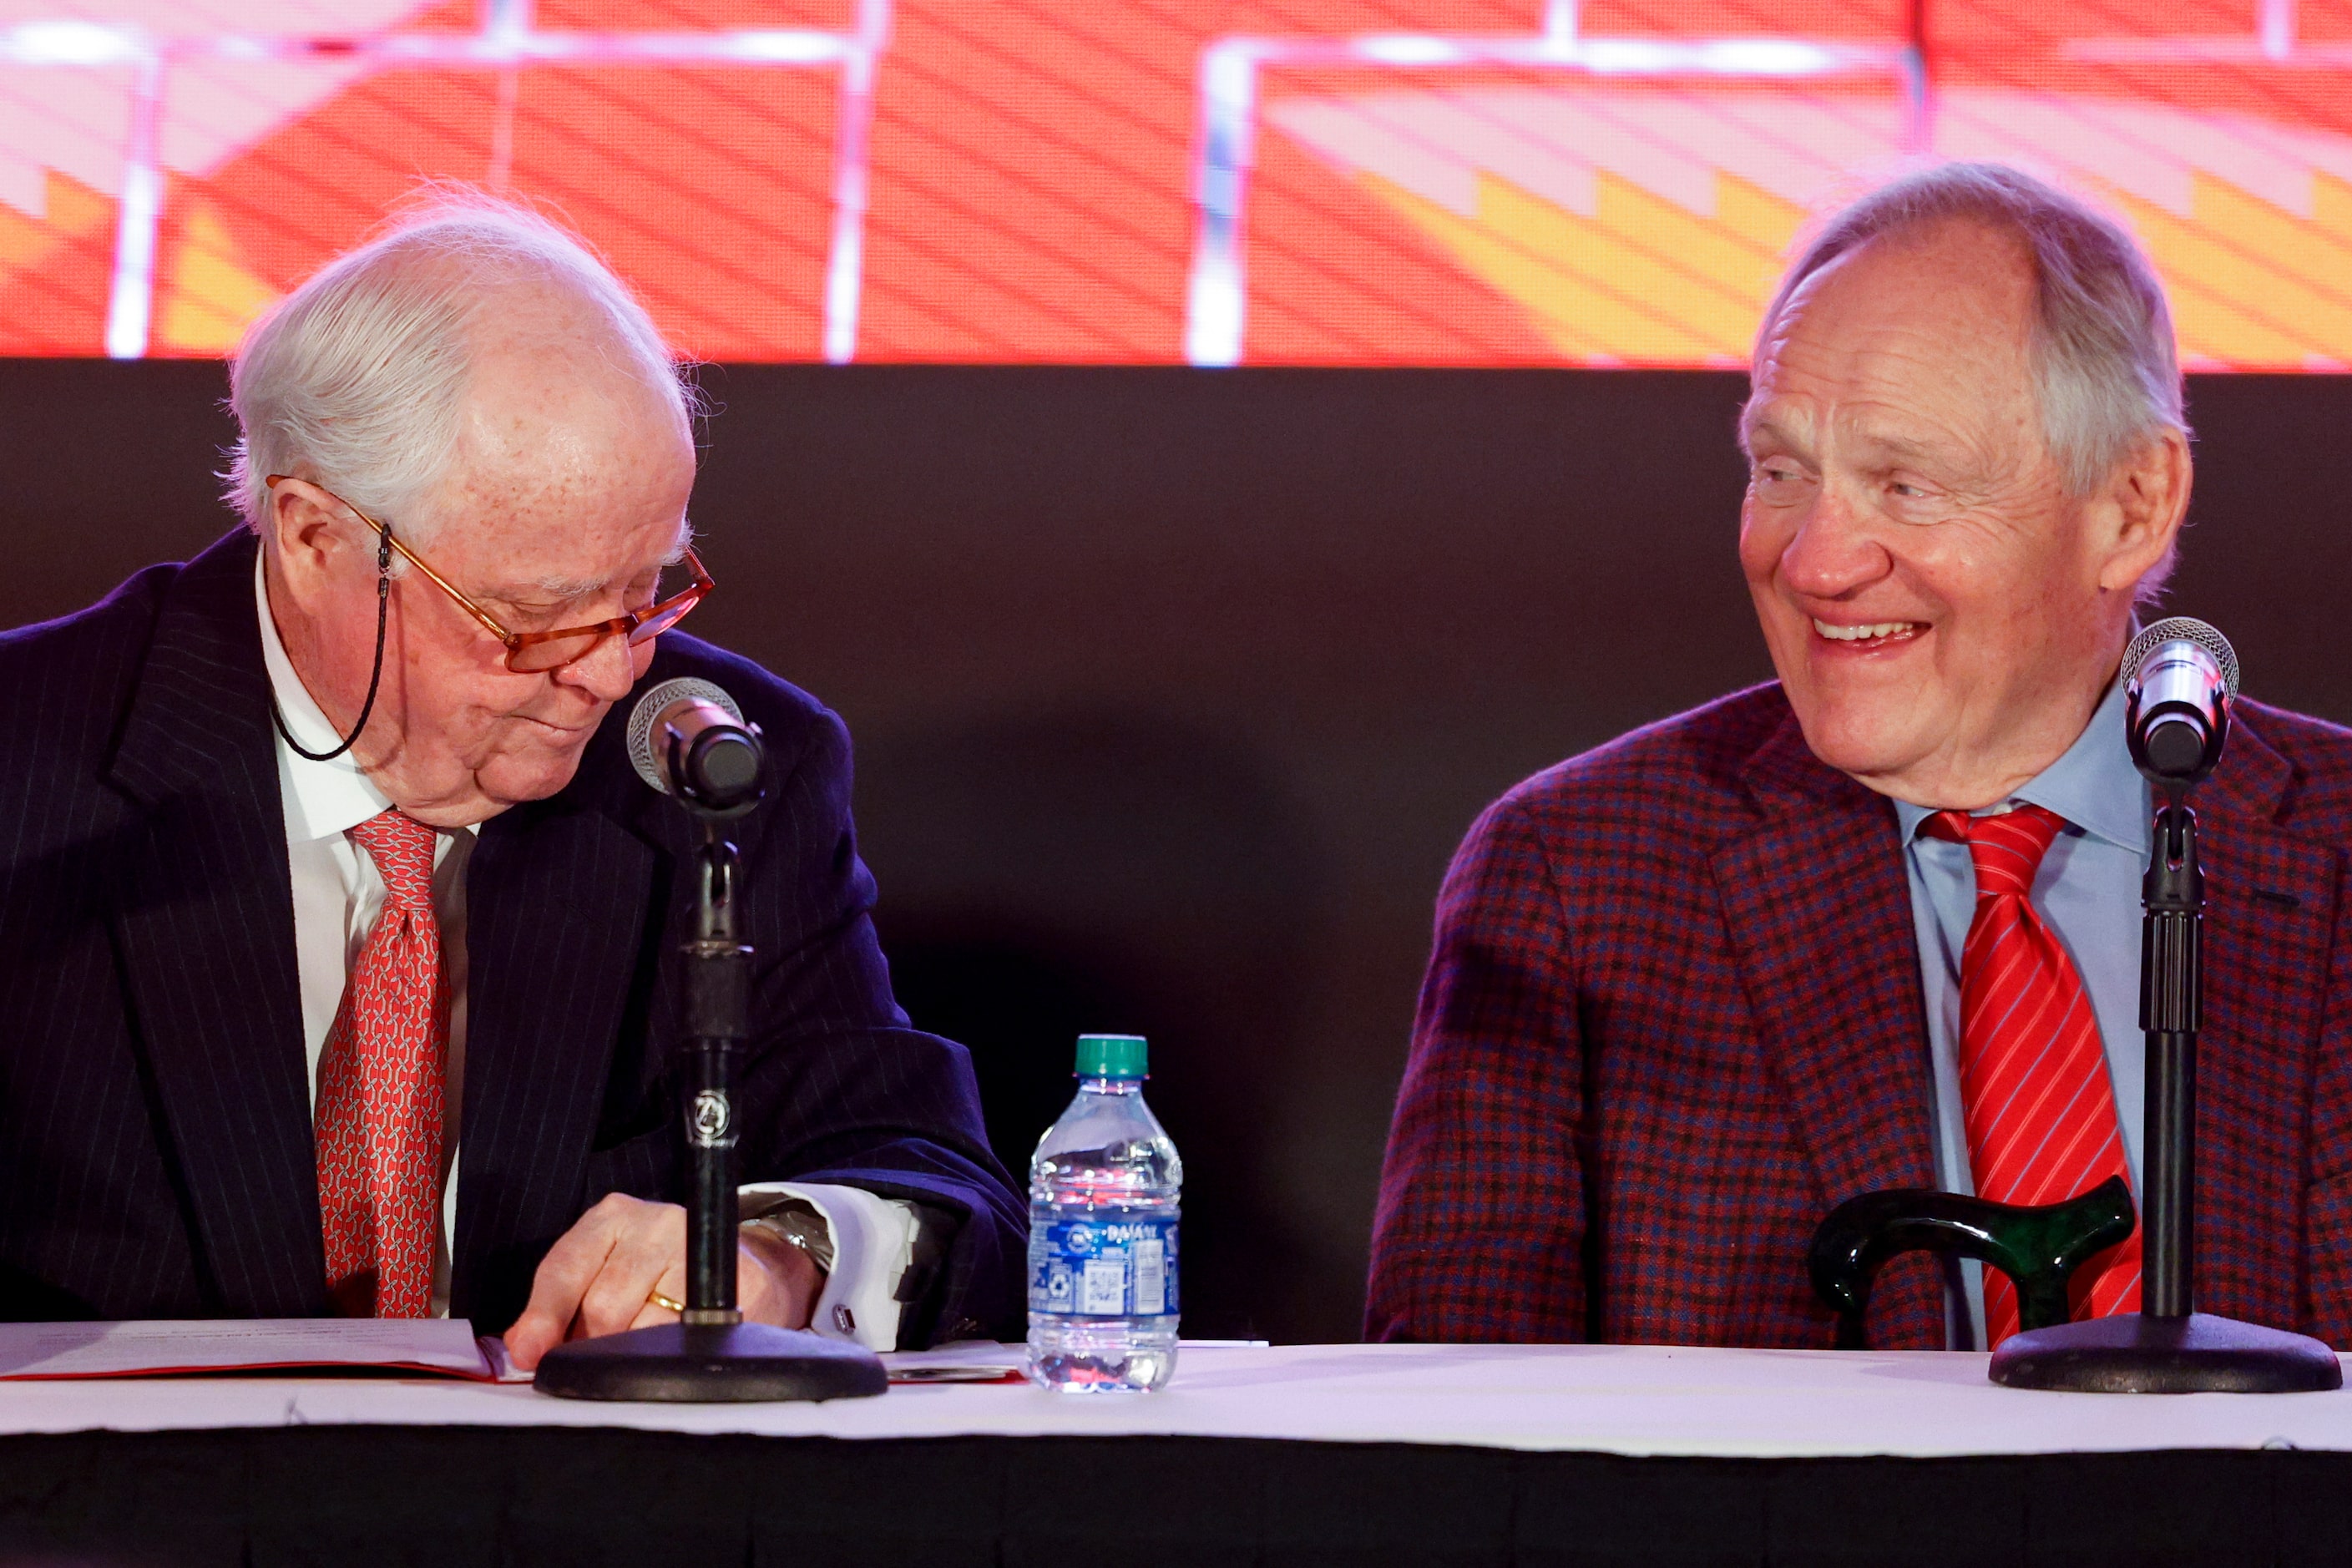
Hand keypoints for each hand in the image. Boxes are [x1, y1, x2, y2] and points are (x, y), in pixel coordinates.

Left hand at [504, 1192, 825, 1370]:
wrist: (740, 1269)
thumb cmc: (658, 1278)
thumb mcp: (602, 1276)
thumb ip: (559, 1309)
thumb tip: (523, 1345)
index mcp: (612, 1217)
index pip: (566, 1267)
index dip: (544, 1315)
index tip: (531, 1352)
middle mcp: (656, 1223)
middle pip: (603, 1305)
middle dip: (596, 1343)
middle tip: (605, 1352)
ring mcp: (698, 1249)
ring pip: (645, 1328)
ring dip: (637, 1352)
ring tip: (647, 1343)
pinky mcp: (736, 1279)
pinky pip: (687, 1337)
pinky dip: (673, 1354)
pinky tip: (674, 1347)